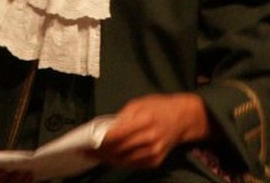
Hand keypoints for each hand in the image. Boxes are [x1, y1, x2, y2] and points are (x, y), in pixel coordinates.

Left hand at [91, 93, 211, 169]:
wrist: (183, 118)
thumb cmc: (159, 106)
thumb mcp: (138, 104)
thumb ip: (122, 118)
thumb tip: (105, 130)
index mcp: (145, 121)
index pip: (117, 136)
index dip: (100, 142)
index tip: (87, 143)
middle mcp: (150, 139)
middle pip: (119, 150)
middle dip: (100, 152)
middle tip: (86, 151)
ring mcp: (154, 152)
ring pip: (124, 161)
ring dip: (108, 159)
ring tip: (95, 155)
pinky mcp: (156, 161)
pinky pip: (133, 165)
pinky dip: (119, 162)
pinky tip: (110, 158)